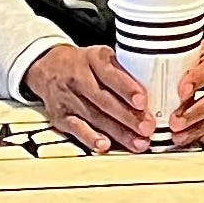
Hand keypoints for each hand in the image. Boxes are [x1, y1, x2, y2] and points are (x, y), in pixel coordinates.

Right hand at [24, 45, 155, 154]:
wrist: (47, 68)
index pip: (109, 72)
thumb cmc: (84, 64)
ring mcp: (68, 98)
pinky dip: (91, 138)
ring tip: (139, 142)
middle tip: (148, 128)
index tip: (143, 101)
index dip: (126, 88)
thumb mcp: (101, 56)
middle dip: (128, 116)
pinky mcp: (60, 117)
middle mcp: (77, 77)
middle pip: (104, 100)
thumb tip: (156, 89)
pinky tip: (105, 146)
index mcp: (92, 58)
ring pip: (95, 117)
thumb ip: (122, 70)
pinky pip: (77, 129)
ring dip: (119, 132)